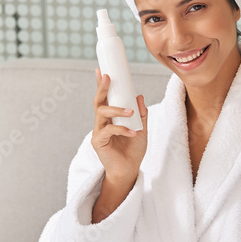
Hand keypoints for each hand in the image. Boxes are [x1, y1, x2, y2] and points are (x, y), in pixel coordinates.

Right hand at [91, 68, 147, 186]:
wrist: (129, 171)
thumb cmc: (133, 151)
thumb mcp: (142, 129)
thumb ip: (141, 114)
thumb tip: (139, 96)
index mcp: (111, 118)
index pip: (105, 98)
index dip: (102, 84)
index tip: (101, 70)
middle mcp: (102, 122)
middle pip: (98, 101)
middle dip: (102, 88)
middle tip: (108, 77)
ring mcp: (98, 131)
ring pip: (102, 113)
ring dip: (116, 109)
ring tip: (130, 113)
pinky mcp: (98, 142)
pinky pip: (108, 130)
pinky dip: (122, 130)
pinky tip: (133, 133)